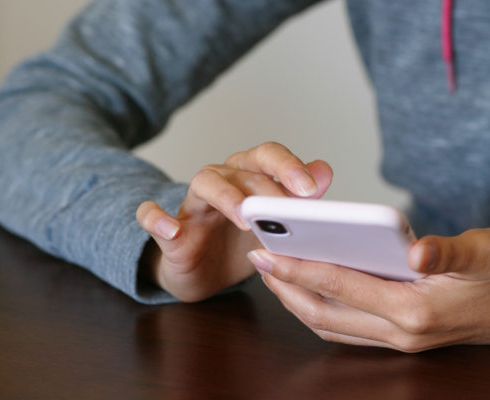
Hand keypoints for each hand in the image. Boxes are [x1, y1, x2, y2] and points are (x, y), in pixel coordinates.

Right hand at [137, 142, 332, 301]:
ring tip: (243, 218)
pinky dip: (157, 219)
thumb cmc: (238, 245)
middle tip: (285, 209)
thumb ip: (295, 199)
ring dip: (225, 196)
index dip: (288, 167)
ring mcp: (193, 205)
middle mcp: (221, 183)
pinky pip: (151, 216)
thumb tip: (324, 171)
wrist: (202, 272)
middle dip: (265, 186)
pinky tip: (171, 230)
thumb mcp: (272, 226)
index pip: (267, 156)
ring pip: (204, 183)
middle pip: (241, 168)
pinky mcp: (168, 231)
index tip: (310, 190)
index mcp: (248, 178)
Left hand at [248, 228, 489, 351]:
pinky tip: (304, 288)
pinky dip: (316, 308)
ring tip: (272, 273)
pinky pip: (342, 327)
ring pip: (328, 324)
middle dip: (285, 287)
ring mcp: (395, 340)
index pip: (340, 285)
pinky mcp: (393, 336)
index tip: (268, 253)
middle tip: (258, 260)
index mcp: (415, 310)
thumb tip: (416, 251)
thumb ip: (449, 253)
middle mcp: (399, 332)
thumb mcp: (482, 254)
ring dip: (295, 299)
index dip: (299, 268)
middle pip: (323, 312)